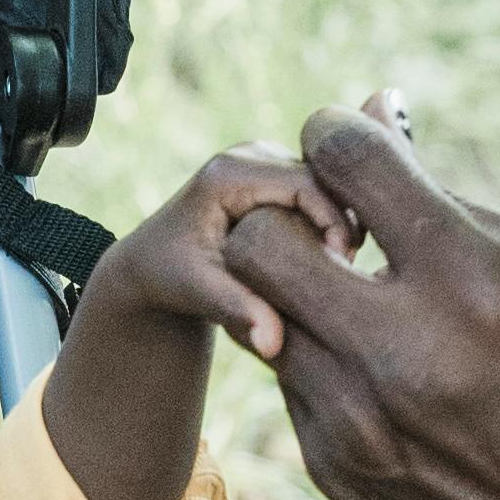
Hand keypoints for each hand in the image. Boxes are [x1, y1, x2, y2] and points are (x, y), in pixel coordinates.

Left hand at [90, 141, 360, 364]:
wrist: (151, 262)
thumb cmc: (169, 277)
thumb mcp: (198, 292)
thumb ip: (238, 311)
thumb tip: (273, 345)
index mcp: (230, 172)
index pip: (306, 184)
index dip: (334, 223)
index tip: (344, 269)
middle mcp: (250, 153)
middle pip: (322, 179)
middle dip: (341, 224)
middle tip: (349, 274)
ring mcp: (266, 159)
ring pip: (326, 185)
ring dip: (338, 223)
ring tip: (339, 270)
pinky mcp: (276, 173)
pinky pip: (319, 192)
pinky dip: (329, 222)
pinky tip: (329, 260)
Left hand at [228, 109, 499, 499]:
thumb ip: (468, 203)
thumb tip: (379, 121)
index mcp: (473, 284)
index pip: (343, 159)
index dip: (339, 133)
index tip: (356, 146)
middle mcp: (397, 353)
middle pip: (259, 240)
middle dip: (291, 215)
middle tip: (342, 229)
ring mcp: (353, 426)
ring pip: (265, 320)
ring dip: (310, 300)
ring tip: (381, 314)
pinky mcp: (336, 480)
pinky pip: (296, 393)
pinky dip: (332, 370)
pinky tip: (398, 389)